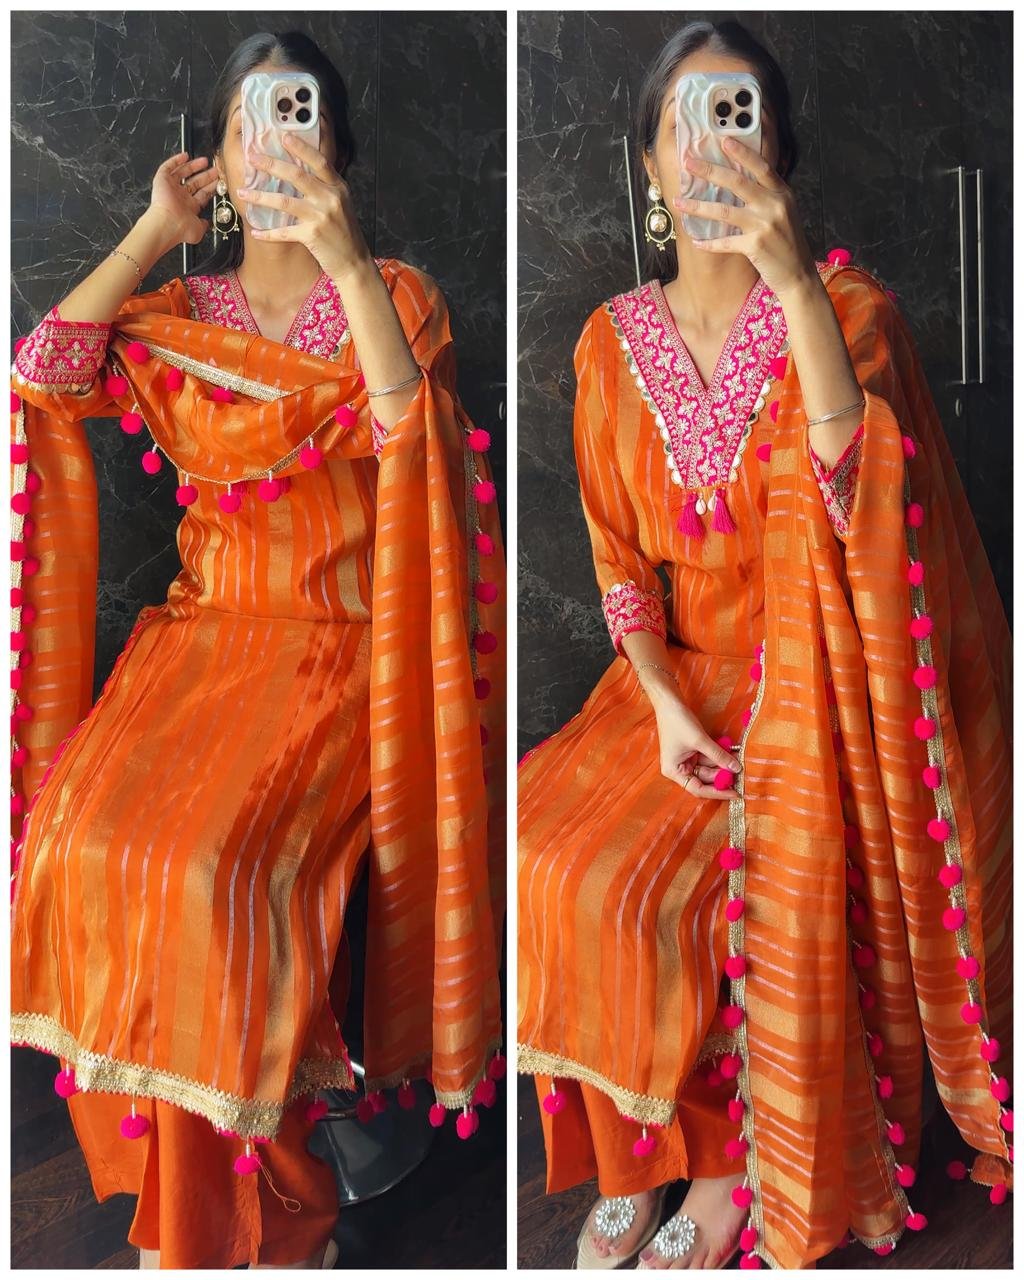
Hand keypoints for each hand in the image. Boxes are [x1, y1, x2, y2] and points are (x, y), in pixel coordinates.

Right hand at [147, 149, 219, 246]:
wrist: (167, 224)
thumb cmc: (181, 228)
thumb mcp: (200, 229)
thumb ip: (205, 224)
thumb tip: (208, 223)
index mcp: (190, 207)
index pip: (202, 194)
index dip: (211, 187)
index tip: (219, 181)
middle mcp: (180, 197)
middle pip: (195, 182)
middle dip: (206, 176)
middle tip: (216, 170)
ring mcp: (171, 188)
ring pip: (183, 173)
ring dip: (194, 166)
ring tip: (205, 161)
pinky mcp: (162, 181)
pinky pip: (168, 167)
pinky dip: (176, 161)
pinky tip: (185, 156)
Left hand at [236, 134, 371, 279]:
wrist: (354, 261)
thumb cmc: (344, 232)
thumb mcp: (341, 204)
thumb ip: (325, 187)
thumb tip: (300, 171)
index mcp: (338, 187)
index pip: (318, 161)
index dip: (301, 148)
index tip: (283, 136)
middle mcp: (330, 199)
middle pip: (296, 175)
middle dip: (271, 164)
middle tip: (252, 158)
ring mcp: (320, 217)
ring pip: (284, 201)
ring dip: (260, 197)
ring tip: (242, 193)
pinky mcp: (312, 235)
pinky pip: (284, 232)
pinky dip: (268, 233)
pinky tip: (255, 232)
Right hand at [654, 699, 741, 799]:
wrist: (669, 701)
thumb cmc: (677, 721)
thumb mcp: (700, 740)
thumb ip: (718, 756)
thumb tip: (736, 768)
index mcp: (674, 771)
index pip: (698, 789)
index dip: (717, 792)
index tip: (735, 792)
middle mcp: (679, 768)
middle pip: (704, 779)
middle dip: (722, 776)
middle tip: (741, 774)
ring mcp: (686, 759)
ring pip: (709, 768)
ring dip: (722, 764)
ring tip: (738, 761)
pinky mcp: (692, 750)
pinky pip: (708, 758)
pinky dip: (719, 756)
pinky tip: (731, 754)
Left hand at [672, 136, 816, 299]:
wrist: (798, 274)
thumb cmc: (787, 244)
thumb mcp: (784, 213)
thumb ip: (767, 196)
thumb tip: (741, 182)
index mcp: (782, 193)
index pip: (760, 166)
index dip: (741, 152)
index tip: (723, 140)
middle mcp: (774, 205)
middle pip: (737, 182)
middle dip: (709, 171)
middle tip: (688, 163)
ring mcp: (765, 225)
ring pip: (725, 211)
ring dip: (698, 206)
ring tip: (679, 201)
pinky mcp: (755, 246)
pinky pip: (725, 242)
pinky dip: (709, 243)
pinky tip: (695, 242)